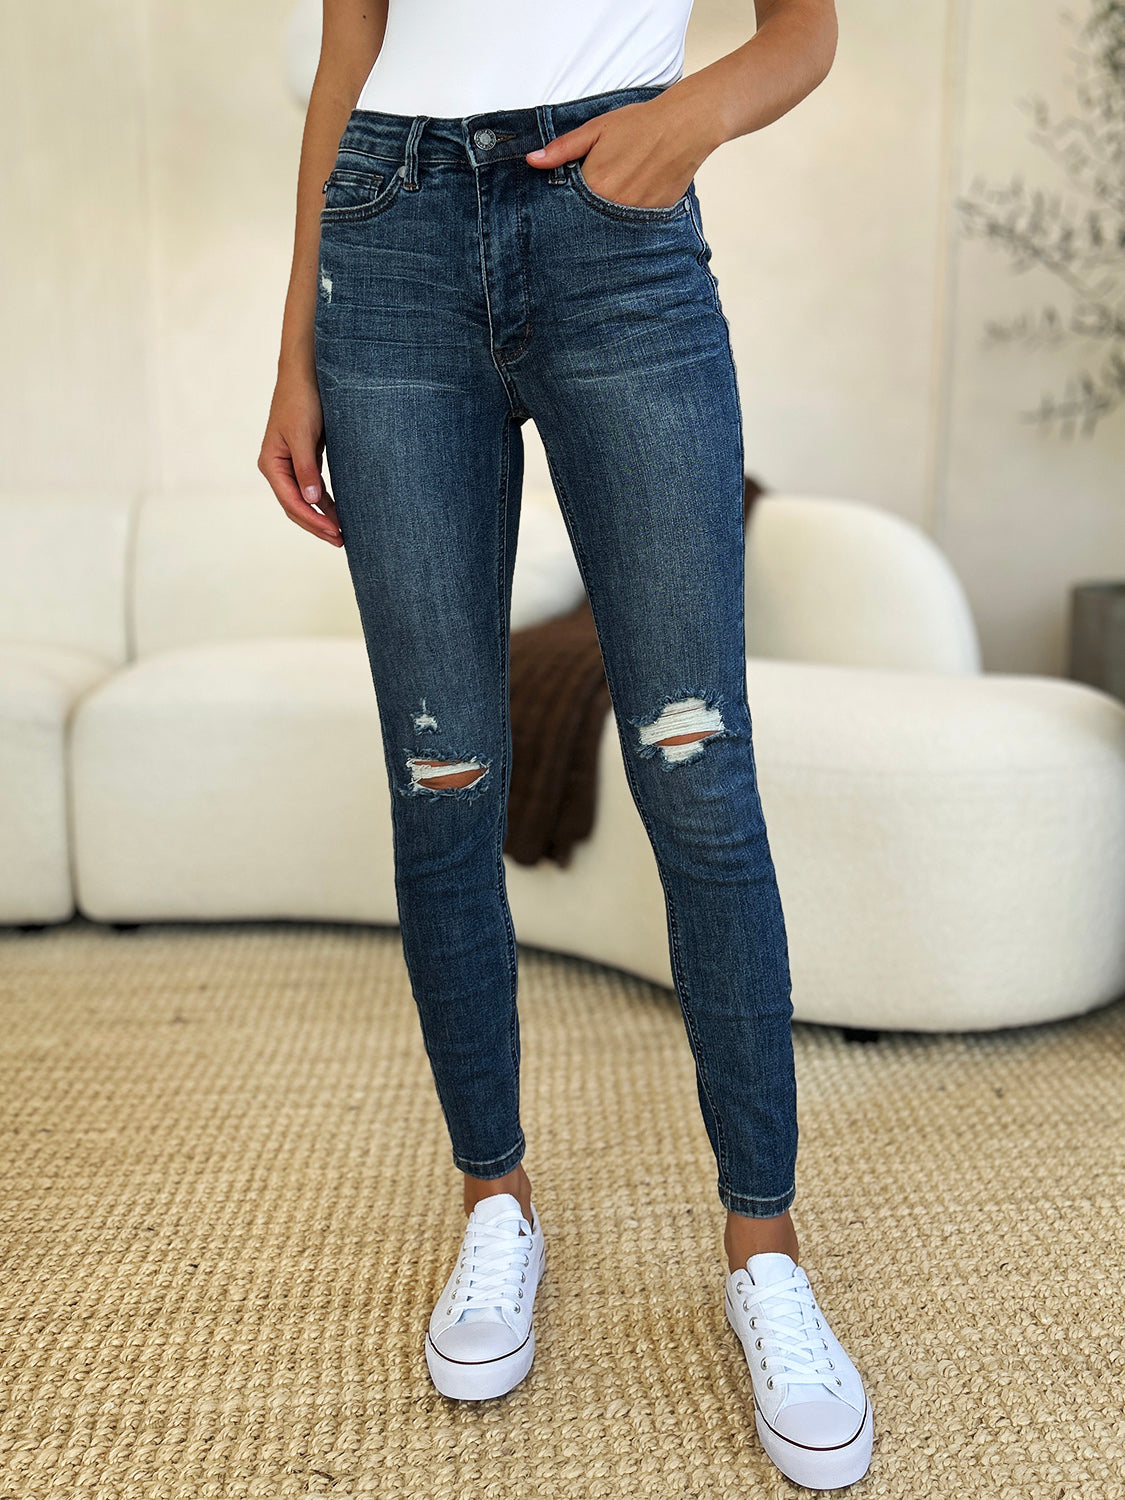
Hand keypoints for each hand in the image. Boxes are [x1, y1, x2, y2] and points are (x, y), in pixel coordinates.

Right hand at [257, 369, 342, 546]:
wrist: (306, 373)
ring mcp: (290, 464)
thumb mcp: (303, 434)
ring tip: (343, 534)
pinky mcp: (304, 458)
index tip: (335, 534)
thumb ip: (306, 468)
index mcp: (271, 464)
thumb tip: (311, 501)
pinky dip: (326, 502)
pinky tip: (340, 513)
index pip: (291, 502)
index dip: (313, 521)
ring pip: (305, 500)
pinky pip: (314, 488)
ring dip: (323, 517)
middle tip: (342, 541)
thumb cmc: (301, 399)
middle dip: (318, 525)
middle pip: (296, 507)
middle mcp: (278, 467)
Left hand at [525, 92, 715, 209]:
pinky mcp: (654, 218)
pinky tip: (635, 196)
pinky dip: (630, 217)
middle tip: (595, 198)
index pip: (569, 208)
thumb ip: (562, 148)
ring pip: (612, 225)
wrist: (684, 126)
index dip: (566, 206)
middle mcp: (613, 206)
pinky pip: (635, 225)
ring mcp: (635, 215)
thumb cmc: (639, 124)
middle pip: (590, 220)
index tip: (566, 203)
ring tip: (617, 193)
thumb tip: (532, 160)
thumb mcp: (596, 129)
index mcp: (594, 185)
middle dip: (587, 214)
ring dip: (608, 217)